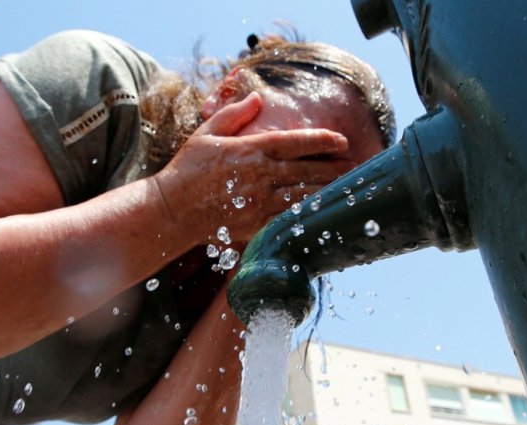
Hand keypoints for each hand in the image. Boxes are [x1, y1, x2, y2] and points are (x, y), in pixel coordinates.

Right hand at [153, 92, 355, 243]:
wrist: (172, 210)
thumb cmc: (187, 169)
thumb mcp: (207, 133)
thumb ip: (234, 114)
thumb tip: (257, 99)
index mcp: (251, 150)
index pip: (296, 142)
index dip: (322, 140)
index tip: (341, 140)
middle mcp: (260, 176)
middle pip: (307, 171)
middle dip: (334, 168)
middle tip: (354, 165)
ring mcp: (259, 202)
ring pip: (303, 196)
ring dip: (326, 191)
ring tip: (343, 188)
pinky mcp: (255, 224)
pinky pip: (288, 218)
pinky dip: (306, 213)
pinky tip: (320, 211)